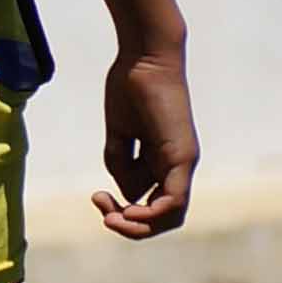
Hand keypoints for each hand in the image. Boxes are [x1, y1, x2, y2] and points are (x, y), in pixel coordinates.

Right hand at [92, 44, 196, 239]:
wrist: (145, 56)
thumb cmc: (130, 85)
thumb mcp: (119, 132)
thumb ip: (122, 162)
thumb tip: (128, 194)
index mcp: (165, 159)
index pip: (156, 204)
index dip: (129, 215)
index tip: (98, 196)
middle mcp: (179, 164)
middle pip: (165, 216)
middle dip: (133, 226)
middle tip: (104, 214)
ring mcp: (183, 161)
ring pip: (168, 213)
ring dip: (135, 221)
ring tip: (106, 207)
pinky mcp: (182, 156)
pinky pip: (174, 201)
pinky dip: (152, 215)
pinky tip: (128, 213)